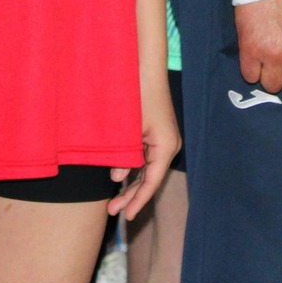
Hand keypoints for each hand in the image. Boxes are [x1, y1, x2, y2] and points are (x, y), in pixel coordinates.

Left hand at [106, 80, 180, 219]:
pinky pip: (145, 157)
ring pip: (147, 169)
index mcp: (166, 146)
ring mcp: (163, 139)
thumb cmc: (137, 94)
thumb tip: (118, 178)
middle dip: (131, 195)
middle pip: (150, 178)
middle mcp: (168, 145)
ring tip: (114, 199)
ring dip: (131, 183)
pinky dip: (133, 169)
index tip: (126, 215)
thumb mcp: (128, 129)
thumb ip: (123, 156)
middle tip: (113, 210)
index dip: (138, 200)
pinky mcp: (156, 132)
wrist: (144, 66)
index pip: (152, 181)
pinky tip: (120, 178)